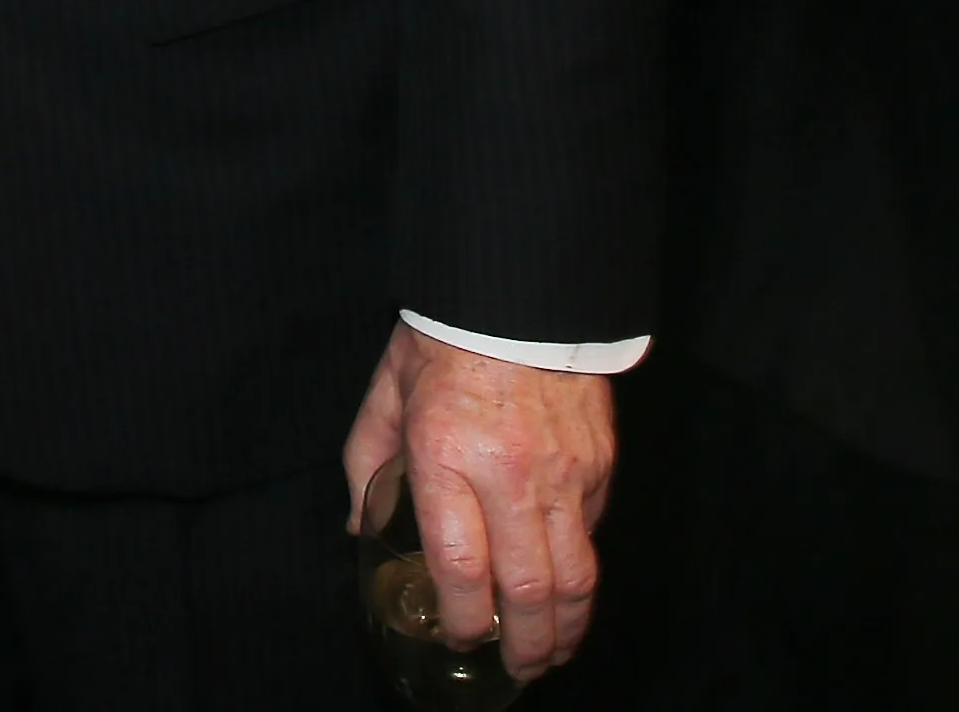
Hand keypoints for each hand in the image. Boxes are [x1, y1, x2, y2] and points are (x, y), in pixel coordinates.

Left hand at [342, 323, 617, 682]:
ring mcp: (563, 471)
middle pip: (528, 587)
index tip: (457, 635)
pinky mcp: (598, 462)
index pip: (461, 565)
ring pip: (576, 574)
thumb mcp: (386, 393)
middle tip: (517, 667)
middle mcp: (510, 473)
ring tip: (551, 651)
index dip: (462, 616)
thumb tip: (360, 524)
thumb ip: (367, 463)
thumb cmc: (442, 341)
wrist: (515, 292)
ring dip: (565, 626)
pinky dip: (581, 569)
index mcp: (447, 455)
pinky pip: (592, 533)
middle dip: (524, 645)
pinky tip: (566, 585)